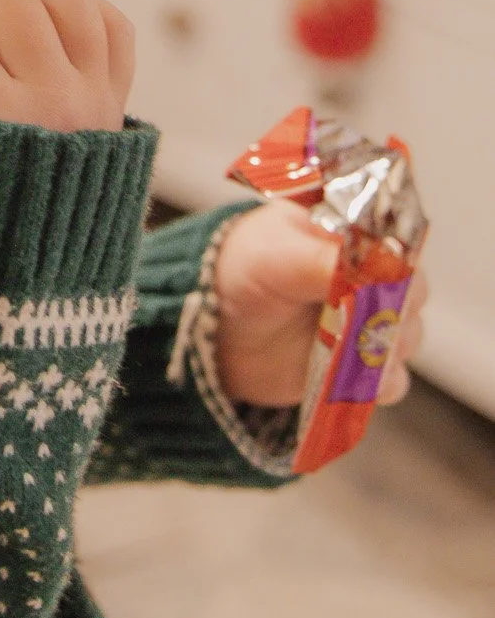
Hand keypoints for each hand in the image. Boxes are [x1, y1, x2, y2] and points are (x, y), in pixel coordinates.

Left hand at [214, 198, 427, 407]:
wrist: (207, 329)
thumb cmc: (236, 272)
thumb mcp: (275, 255)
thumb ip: (324, 259)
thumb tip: (378, 267)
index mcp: (346, 234)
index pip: (396, 244)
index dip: (399, 265)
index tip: (389, 283)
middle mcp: (363, 276)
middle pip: (410, 293)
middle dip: (400, 311)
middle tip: (374, 322)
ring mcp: (361, 321)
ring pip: (406, 337)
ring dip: (393, 348)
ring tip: (362, 353)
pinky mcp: (355, 364)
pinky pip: (389, 379)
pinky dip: (382, 383)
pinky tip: (362, 380)